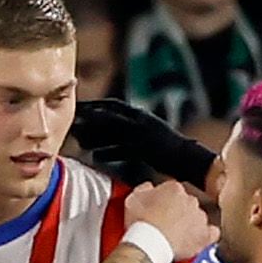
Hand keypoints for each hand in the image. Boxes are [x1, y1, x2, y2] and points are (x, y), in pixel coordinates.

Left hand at [72, 97, 214, 188]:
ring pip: (114, 133)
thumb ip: (130, 129)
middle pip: (111, 117)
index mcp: (141, 115)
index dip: (96, 105)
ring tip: (80, 141)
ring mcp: (144, 135)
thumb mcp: (148, 132)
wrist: (188, 157)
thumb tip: (109, 134)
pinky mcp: (146, 150)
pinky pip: (123, 151)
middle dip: (91, 118)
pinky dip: (110, 153)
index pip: (114, 105)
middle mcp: (141, 121)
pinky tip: (96, 157)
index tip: (80, 107)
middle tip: (73, 121)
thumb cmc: (166, 148)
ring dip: (97, 136)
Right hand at [121, 178, 215, 262]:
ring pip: (198, 217)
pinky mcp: (205, 235)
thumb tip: (148, 187)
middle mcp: (190, 200)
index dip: (164, 200)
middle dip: (178, 211)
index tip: (159, 207)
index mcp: (174, 189)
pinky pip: (212, 233)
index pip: (173, 190)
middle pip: (187, 203)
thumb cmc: (141, 223)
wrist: (150, 245)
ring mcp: (200, 217)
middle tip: (165, 223)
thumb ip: (143, 189)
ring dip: (189, 224)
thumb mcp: (132, 199)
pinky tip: (197, 239)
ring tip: (175, 235)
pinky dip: (206, 235)